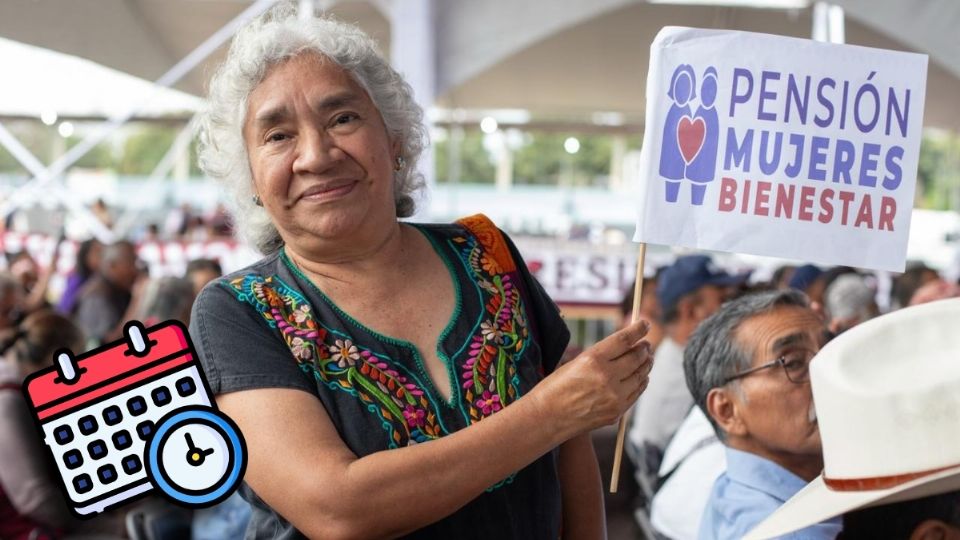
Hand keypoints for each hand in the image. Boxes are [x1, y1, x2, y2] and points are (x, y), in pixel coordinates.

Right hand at [530, 320, 652, 440]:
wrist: (546, 418)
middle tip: (646, 344)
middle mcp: (606, 377)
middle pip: (636, 357)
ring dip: (646, 364)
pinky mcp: (617, 412)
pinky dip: (642, 382)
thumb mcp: (575, 363)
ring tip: (647, 358)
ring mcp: (614, 396)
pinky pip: (637, 393)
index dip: (638, 329)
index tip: (645, 324)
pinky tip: (642, 377)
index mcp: (593, 359)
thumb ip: (600, 355)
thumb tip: (624, 345)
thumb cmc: (555, 387)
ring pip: (641, 375)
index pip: (624, 340)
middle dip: (644, 348)